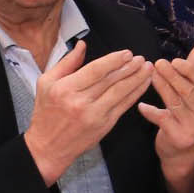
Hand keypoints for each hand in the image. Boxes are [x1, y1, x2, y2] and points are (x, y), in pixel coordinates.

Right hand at [24, 41, 151, 184]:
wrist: (48, 147)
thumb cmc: (46, 113)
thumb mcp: (46, 83)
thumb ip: (66, 62)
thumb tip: (82, 45)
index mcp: (65, 88)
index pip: (95, 70)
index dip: (114, 60)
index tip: (127, 53)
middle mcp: (80, 102)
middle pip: (111, 80)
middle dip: (130, 67)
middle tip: (141, 59)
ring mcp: (94, 115)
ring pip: (120, 92)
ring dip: (137, 79)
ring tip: (147, 69)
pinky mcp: (104, 126)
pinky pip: (123, 106)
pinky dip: (135, 94)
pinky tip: (142, 84)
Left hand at [139, 44, 193, 160]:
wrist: (179, 149)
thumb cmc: (183, 114)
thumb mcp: (192, 92)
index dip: (186, 69)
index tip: (172, 60)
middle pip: (187, 90)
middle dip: (172, 76)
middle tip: (158, 64)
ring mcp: (193, 125)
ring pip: (174, 102)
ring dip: (161, 88)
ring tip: (150, 77)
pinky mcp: (179, 136)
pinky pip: (163, 120)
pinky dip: (150, 112)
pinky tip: (141, 105)